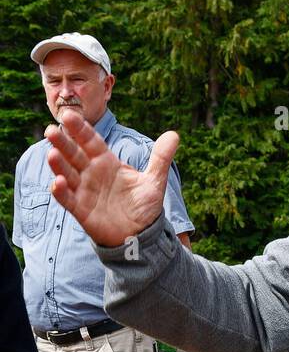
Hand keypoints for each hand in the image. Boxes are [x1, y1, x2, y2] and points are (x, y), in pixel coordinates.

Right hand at [44, 109, 179, 247]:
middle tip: (51, 130)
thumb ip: (160, 158)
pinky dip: (61, 192)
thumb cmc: (145, 207)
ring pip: (67, 174)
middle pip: (74, 154)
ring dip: (58, 165)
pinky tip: (58, 182)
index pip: (90, 141)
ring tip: (52, 154)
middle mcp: (92, 174)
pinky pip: (68, 199)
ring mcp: (85, 191)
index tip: (70, 116)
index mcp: (107, 162)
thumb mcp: (154, 181)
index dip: (80, 130)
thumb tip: (174, 135)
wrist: (142, 236)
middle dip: (63, 143)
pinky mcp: (81, 210)